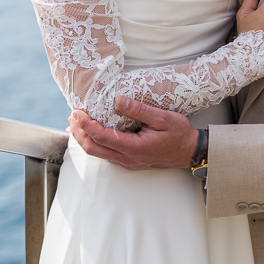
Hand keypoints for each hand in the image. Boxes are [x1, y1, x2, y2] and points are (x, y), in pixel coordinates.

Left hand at [69, 100, 198, 169]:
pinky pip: (106, 154)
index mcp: (134, 148)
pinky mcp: (129, 162)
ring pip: (98, 153)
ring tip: (76, 124)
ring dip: (84, 139)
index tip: (78, 111)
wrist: (190, 152)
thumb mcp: (163, 118)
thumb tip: (118, 100)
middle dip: (79, 133)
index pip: (101, 137)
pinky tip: (92, 133)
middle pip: (93, 149)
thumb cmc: (179, 134)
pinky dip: (94, 143)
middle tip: (72, 116)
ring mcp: (128, 163)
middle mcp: (127, 159)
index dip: (86, 124)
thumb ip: (139, 110)